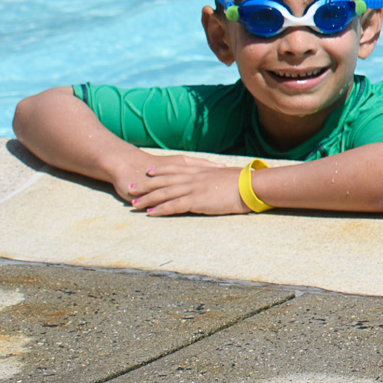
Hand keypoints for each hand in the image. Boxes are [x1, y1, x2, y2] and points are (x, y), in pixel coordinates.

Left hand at [121, 158, 257, 216]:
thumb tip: (217, 180)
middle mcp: (193, 178)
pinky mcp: (196, 201)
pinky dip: (160, 209)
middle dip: (146, 184)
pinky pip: (173, 205)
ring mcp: (193, 189)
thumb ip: (217, 177)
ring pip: (164, 193)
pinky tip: (151, 213)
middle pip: (164, 180)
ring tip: (135, 204)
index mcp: (201, 171)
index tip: (148, 171)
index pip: (175, 168)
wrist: (251, 186)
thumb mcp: (227, 176)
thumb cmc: (244, 182)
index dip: (160, 170)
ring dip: (148, 198)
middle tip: (131, 188)